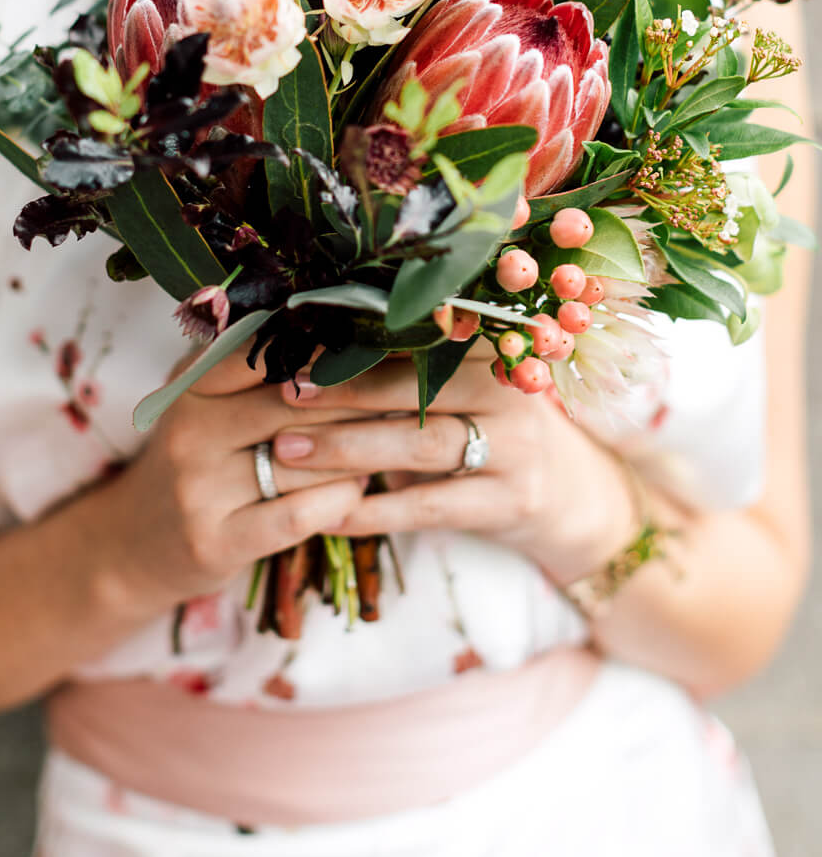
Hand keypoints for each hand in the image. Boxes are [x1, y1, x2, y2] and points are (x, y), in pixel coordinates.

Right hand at [103, 349, 376, 608]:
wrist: (132, 544)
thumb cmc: (194, 459)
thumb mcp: (205, 401)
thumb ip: (250, 364)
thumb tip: (337, 322)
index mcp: (191, 385)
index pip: (268, 353)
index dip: (329, 347)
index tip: (382, 340)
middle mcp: (190, 430)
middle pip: (292, 403)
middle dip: (358, 397)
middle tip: (410, 390)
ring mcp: (199, 489)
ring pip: (301, 460)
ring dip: (359, 451)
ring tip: (398, 439)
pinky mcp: (214, 541)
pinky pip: (294, 515)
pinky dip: (336, 500)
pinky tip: (359, 490)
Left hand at [271, 344, 637, 584]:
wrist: (573, 498)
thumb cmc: (493, 431)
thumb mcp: (465, 391)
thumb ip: (411, 371)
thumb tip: (314, 349)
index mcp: (490, 350)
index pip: (416, 341)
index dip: (355, 345)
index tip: (296, 351)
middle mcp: (506, 391)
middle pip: (414, 388)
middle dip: (342, 392)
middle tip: (283, 398)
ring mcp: (515, 448)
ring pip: (419, 444)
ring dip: (347, 449)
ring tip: (286, 452)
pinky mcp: (510, 502)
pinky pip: (431, 506)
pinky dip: (375, 512)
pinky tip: (327, 515)